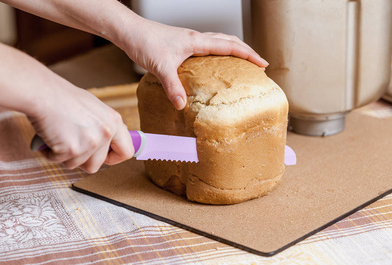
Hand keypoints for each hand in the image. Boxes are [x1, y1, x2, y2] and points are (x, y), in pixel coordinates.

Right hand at [29, 85, 133, 173]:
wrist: (42, 93)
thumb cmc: (63, 98)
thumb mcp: (94, 109)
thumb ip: (104, 127)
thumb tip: (110, 144)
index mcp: (114, 122)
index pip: (127, 151)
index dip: (114, 158)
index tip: (104, 157)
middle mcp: (105, 133)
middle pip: (96, 164)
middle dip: (82, 159)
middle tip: (71, 145)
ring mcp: (90, 143)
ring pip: (77, 165)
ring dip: (65, 156)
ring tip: (59, 136)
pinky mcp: (71, 149)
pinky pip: (59, 161)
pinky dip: (51, 153)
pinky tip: (49, 136)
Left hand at [118, 17, 267, 109]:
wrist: (129, 31)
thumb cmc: (144, 41)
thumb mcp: (160, 66)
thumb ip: (172, 86)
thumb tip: (182, 105)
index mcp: (196, 41)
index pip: (230, 46)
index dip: (248, 55)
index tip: (262, 64)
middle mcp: (195, 39)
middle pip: (228, 41)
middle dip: (245, 52)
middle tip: (257, 64)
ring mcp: (188, 41)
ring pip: (218, 43)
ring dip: (232, 51)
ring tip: (241, 65)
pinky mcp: (181, 45)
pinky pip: (206, 48)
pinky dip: (216, 55)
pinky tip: (211, 67)